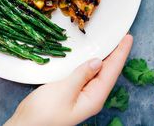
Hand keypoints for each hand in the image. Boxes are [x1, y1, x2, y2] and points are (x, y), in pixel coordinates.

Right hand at [5, 34, 132, 125]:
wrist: (26, 124)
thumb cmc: (44, 112)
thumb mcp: (64, 91)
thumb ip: (81, 75)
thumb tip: (98, 61)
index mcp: (93, 98)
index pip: (111, 72)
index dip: (120, 54)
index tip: (127, 38)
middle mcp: (91, 96)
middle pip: (108, 71)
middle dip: (116, 53)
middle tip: (122, 36)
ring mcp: (82, 93)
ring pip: (98, 71)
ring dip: (105, 56)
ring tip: (112, 42)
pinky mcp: (73, 90)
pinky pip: (87, 73)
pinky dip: (91, 61)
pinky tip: (91, 55)